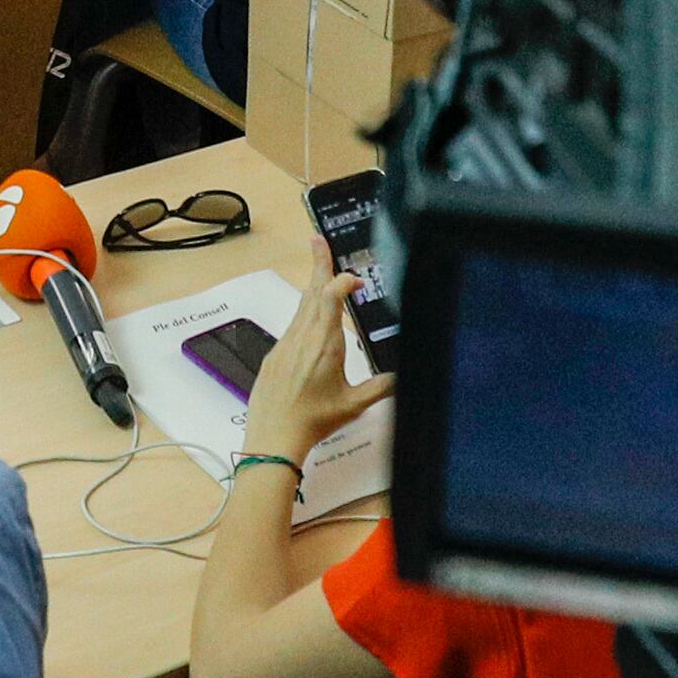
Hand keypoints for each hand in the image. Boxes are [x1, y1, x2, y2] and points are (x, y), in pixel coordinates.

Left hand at [239, 272, 395, 467]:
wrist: (273, 437)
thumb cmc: (312, 421)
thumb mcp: (354, 404)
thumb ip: (382, 387)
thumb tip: (403, 376)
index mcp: (325, 344)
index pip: (332, 296)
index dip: (343, 280)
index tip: (355, 277)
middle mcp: (303, 337)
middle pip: (311, 291)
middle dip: (318, 263)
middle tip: (318, 239)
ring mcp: (286, 344)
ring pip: (301, 307)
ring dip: (312, 286)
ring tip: (318, 270)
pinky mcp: (275, 355)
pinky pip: (292, 326)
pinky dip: (303, 312)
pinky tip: (309, 319)